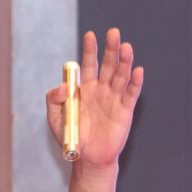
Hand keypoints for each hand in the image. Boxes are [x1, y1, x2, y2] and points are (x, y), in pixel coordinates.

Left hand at [45, 28, 143, 168]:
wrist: (89, 158)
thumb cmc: (72, 137)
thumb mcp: (55, 119)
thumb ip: (54, 100)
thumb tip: (63, 85)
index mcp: (84, 88)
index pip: (88, 64)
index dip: (89, 50)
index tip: (90, 35)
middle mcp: (101, 89)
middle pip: (108, 65)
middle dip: (110, 49)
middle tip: (113, 32)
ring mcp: (114, 98)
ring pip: (121, 76)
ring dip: (124, 61)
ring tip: (126, 47)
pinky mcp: (125, 110)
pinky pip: (131, 94)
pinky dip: (135, 82)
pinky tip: (138, 71)